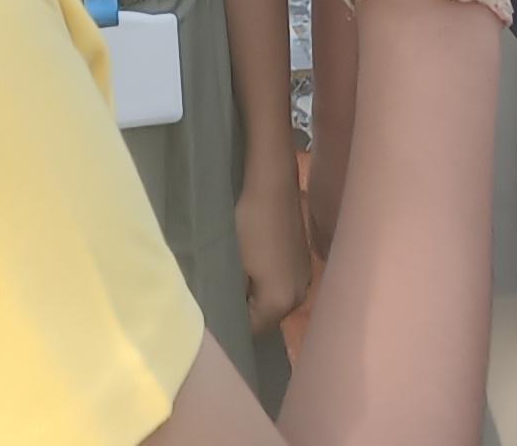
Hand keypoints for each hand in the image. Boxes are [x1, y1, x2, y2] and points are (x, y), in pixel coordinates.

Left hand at [235, 159, 311, 331]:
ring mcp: (305, 279)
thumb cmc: (248, 225)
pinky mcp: (304, 263)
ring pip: (273, 301)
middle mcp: (299, 296)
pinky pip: (282, 284)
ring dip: (255, 296)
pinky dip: (266, 282)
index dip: (231, 323)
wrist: (272, 185)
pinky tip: (252, 265)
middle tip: (220, 295)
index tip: (212, 311)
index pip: (251, 330)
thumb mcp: (231, 265)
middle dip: (244, 310)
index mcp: (281, 302)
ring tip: (234, 279)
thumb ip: (230, 297)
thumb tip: (223, 314)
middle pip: (266, 318)